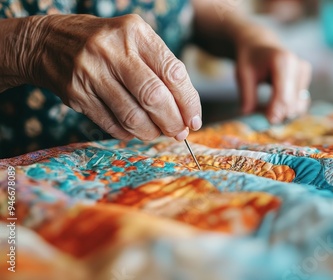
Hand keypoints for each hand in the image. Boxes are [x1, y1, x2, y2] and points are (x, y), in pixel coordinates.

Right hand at [25, 14, 201, 140]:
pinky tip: (135, 131)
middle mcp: (112, 49)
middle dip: (172, 121)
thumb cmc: (105, 44)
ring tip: (157, 133)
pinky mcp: (76, 94)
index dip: (188, 101)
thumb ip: (161, 69)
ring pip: (132, 116)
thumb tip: (186, 112)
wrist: (48, 42)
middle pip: (154, 97)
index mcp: (135, 32)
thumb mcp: (134, 41)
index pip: (173, 72)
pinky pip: (111, 124)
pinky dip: (128, 133)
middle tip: (178, 132)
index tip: (194, 119)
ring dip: (151, 132)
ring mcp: (91, 72)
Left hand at [235, 27, 311, 123]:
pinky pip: (300, 102)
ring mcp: (305, 73)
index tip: (268, 122)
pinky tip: (274, 106)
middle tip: (261, 117)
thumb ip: (247, 96)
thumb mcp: (242, 74)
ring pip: (299, 105)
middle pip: (293, 103)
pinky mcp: (306, 80)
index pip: (284, 95)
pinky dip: (288, 109)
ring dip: (283, 113)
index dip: (276, 112)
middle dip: (279, 114)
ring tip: (265, 108)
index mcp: (283, 61)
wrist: (261, 44)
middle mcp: (299, 66)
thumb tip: (250, 117)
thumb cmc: (250, 58)